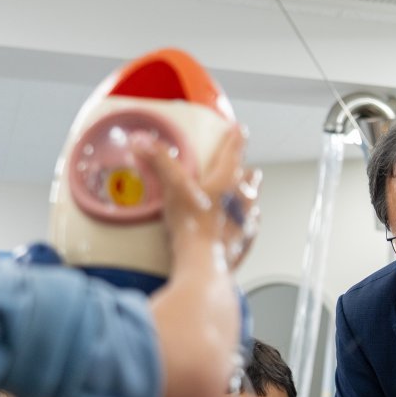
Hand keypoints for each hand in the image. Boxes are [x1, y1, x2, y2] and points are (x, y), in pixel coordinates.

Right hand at [132, 124, 260, 270]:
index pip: (235, 151)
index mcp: (228, 181)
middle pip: (251, 179)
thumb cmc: (192, 227)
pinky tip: (235, 229)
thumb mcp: (172, 188)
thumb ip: (160, 161)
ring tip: (237, 200)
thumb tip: (142, 140)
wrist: (204, 266)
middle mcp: (243, 199)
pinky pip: (249, 231)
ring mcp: (247, 222)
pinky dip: (243, 227)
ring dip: (246, 200)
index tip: (239, 130)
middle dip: (245, 172)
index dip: (236, 138)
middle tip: (240, 170)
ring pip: (253, 204)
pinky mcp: (246, 244)